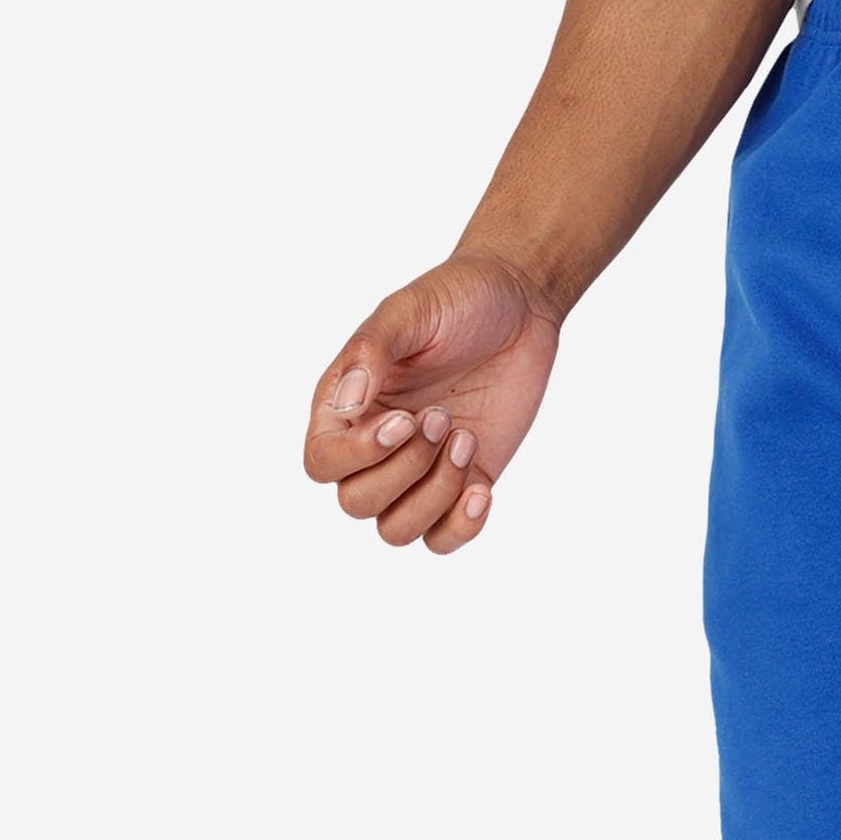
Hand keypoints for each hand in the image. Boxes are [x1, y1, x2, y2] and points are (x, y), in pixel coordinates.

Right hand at [303, 253, 563, 554]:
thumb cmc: (454, 301)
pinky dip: (461, 527)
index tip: (406, 421)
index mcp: (344, 405)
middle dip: (406, 470)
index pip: (322, 462)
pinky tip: (483, 488)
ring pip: (397, 530)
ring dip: (434, 496)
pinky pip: (442, 538)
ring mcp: (417, 471)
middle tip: (445, 416)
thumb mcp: (407, 313)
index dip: (358, 457)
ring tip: (465, 438)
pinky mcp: (461, 484)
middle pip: (357, 503)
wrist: (519, 308)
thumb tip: (347, 403)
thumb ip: (370, 351)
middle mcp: (373, 445)